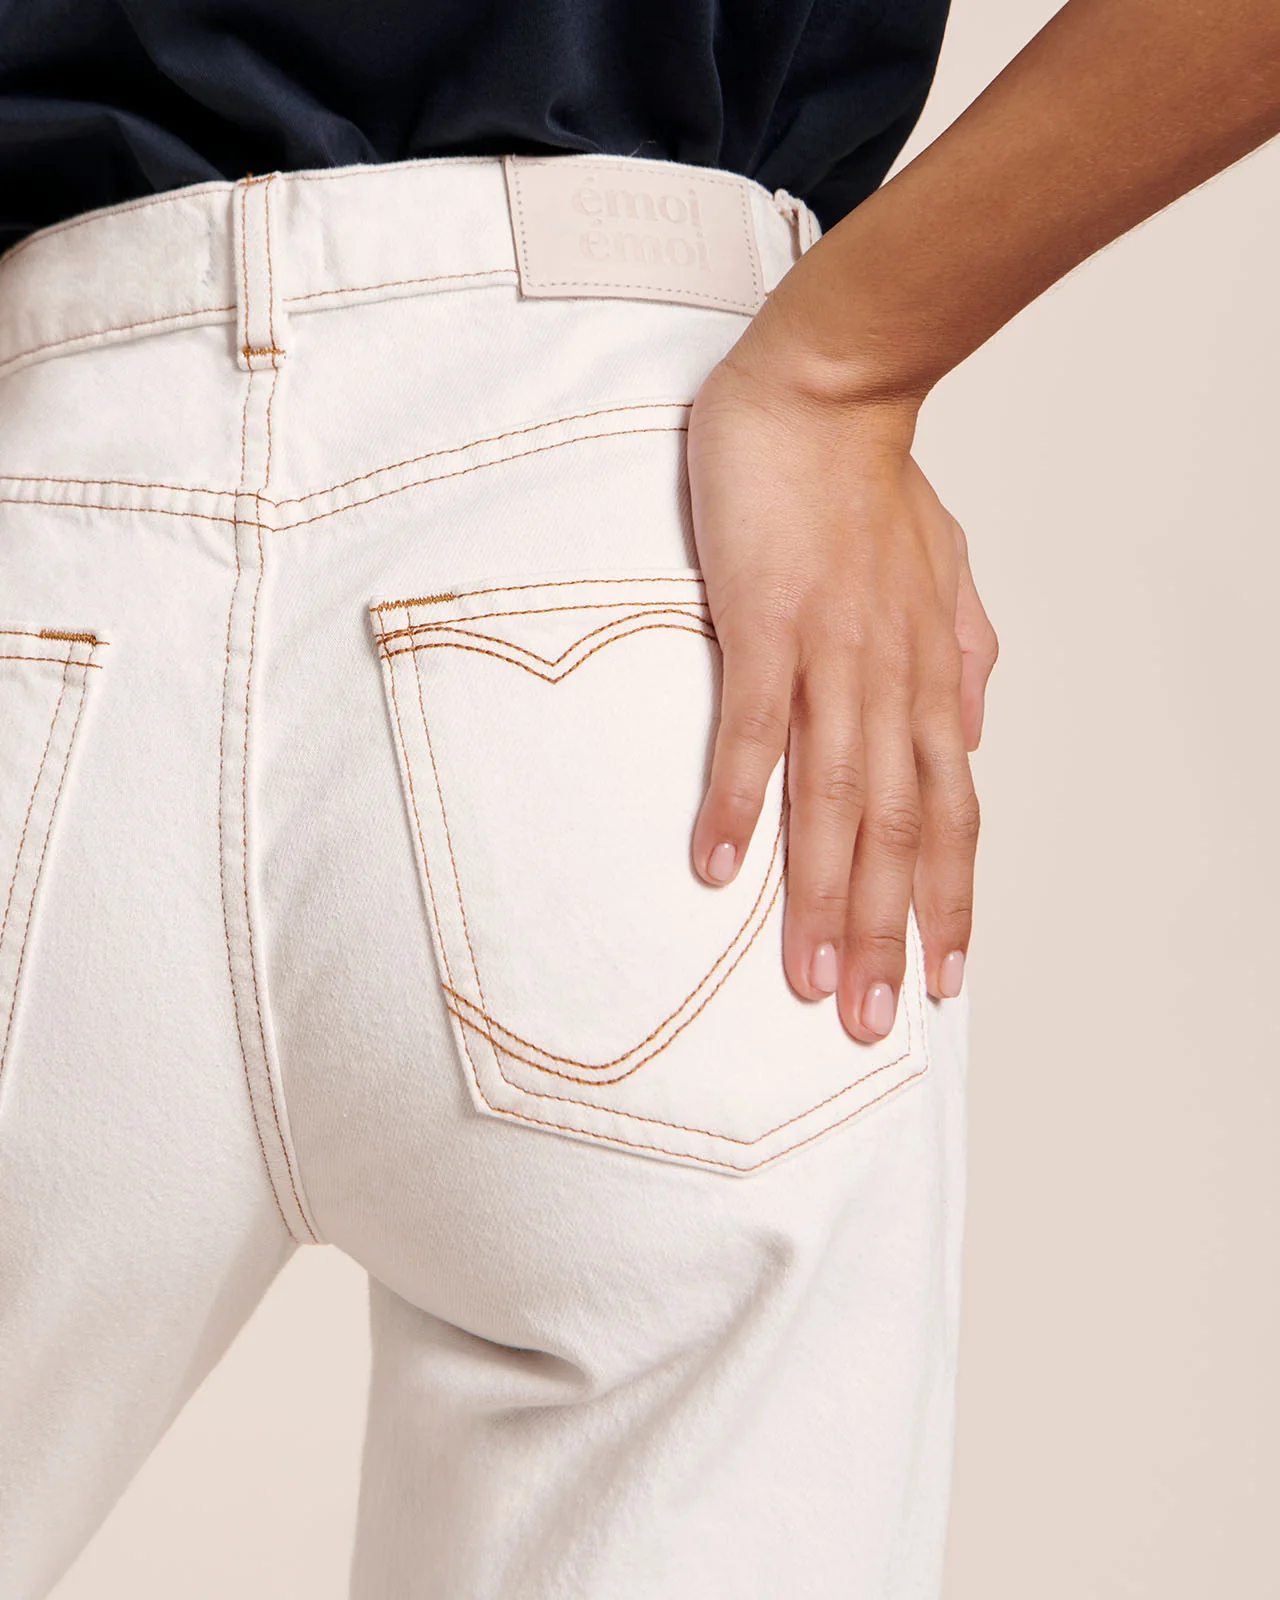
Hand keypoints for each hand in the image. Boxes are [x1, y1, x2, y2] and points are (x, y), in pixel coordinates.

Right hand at [685, 334, 997, 1041]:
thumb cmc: (872, 478)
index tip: (944, 977)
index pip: (950, 810)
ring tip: (809, 981)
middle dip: (889, 932)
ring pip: (835, 800)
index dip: (949, 898)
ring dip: (823, 897)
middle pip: (898, 830)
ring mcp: (830, 655)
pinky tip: (713, 867)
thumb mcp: (949, 564)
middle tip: (872, 1023)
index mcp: (928, 675)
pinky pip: (751, 729)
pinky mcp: (764, 623)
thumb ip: (967, 647)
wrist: (830, 385)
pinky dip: (733, 800)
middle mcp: (890, 681)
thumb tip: (976, 724)